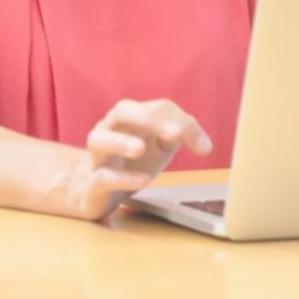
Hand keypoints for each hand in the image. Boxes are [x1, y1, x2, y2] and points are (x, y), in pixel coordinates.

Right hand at [68, 99, 211, 220]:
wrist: (96, 190)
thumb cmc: (132, 161)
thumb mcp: (161, 145)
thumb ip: (183, 135)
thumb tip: (205, 146)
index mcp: (130, 117)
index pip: (156, 108)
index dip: (180, 122)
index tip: (203, 148)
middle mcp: (109, 129)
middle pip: (123, 111)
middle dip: (148, 119)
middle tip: (174, 134)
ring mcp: (97, 156)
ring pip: (100, 140)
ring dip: (120, 142)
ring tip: (139, 148)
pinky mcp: (93, 183)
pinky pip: (103, 177)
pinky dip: (122, 178)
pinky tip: (142, 180)